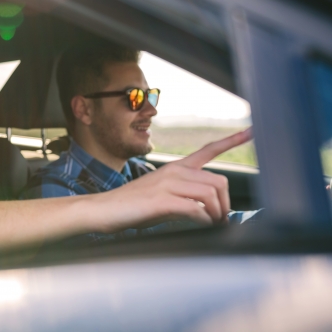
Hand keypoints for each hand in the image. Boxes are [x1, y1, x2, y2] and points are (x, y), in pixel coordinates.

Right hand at [92, 128, 252, 231]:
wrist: (105, 209)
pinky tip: (200, 226)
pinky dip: (204, 221)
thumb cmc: (134, 205)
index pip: (208, 150)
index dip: (232, 140)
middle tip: (220, 220)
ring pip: (211, 195)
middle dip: (226, 204)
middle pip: (219, 181)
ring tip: (211, 225)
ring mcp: (168, 185)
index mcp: (176, 167)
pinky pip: (197, 209)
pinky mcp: (162, 201)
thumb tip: (209, 208)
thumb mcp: (162, 194)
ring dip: (217, 215)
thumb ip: (185, 194)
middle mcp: (174, 171)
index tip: (252, 131)